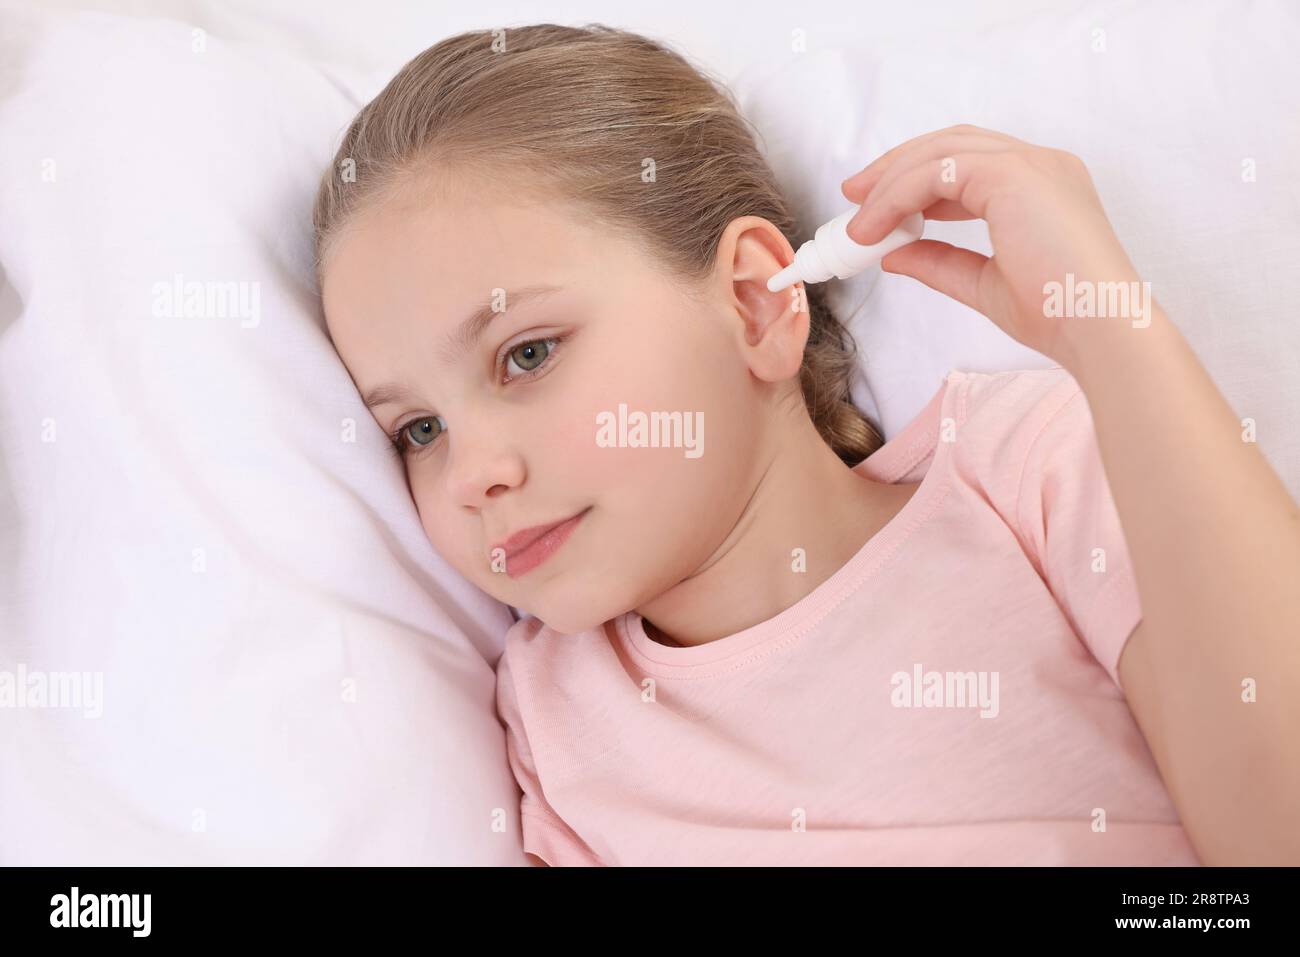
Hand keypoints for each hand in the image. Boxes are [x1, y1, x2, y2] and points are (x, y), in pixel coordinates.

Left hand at [841, 124, 1147, 366]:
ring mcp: (1029, 163)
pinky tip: (876, 226)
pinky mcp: (1014, 174)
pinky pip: (937, 170)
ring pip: (939, 152)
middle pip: (950, 143)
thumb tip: (892, 252)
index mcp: (1041, 184)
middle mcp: (1039, 163)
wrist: (1097, 327)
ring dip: (890, 183)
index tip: (876, 206)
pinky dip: (899, 195)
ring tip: (857, 221)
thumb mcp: (983, 283)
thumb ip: (939, 262)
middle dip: (895, 167)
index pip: (967, 161)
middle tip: (853, 196)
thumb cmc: (1057, 313)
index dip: (916, 177)